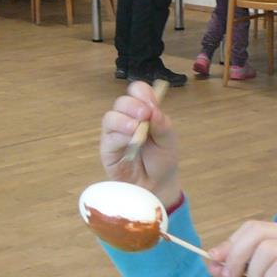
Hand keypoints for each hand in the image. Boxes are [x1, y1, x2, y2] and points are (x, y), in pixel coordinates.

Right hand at [99, 82, 181, 206]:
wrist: (157, 185)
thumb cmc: (162, 160)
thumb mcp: (168, 141)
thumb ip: (163, 125)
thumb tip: (155, 111)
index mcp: (143, 111)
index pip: (137, 92)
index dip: (143, 93)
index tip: (152, 103)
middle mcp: (127, 118)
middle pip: (122, 101)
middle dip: (133, 105)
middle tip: (146, 115)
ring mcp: (115, 133)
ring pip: (111, 117)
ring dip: (124, 120)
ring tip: (136, 129)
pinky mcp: (107, 148)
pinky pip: (108, 137)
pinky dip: (120, 136)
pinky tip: (131, 141)